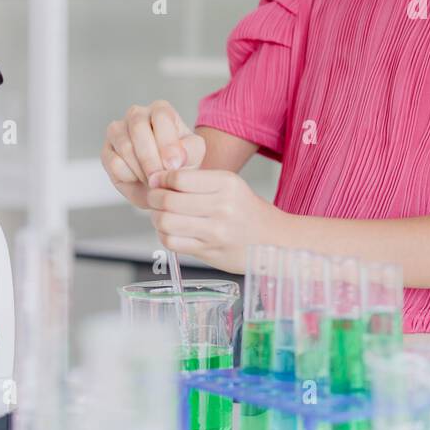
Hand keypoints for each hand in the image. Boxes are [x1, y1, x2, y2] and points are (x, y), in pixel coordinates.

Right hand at [102, 100, 206, 209]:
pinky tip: (139, 179)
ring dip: (141, 169)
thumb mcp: (194, 154)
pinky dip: (128, 175)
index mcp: (161, 110)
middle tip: (159, 178)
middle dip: (150, 158)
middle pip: (138, 128)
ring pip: (125, 146)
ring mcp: (118, 130)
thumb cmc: (180, 162)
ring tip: (155, 181)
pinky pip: (114, 162)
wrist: (163, 182)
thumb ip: (190, 150)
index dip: (167, 141)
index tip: (173, 165)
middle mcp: (137, 114)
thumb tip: (175, 157)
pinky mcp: (107, 150)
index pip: (161, 116)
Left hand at [145, 168, 283, 272]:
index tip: (157, 180)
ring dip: (156, 218)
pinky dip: (164, 236)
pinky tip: (171, 231)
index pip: (179, 178)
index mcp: (227, 183)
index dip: (161, 179)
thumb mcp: (232, 186)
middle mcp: (222, 206)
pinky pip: (172, 242)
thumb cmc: (249, 212)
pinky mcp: (210, 251)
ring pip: (166, 222)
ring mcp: (216, 231)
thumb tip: (158, 180)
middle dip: (153, 198)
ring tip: (160, 215)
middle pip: (168, 200)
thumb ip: (198, 182)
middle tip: (153, 198)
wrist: (277, 241)